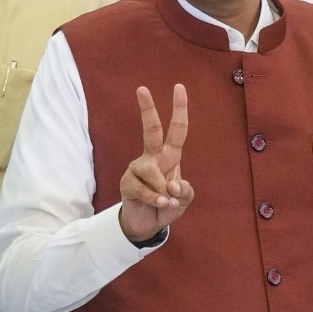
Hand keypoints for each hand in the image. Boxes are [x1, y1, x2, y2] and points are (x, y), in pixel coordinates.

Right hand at [118, 84, 193, 242]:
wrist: (148, 224)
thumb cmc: (168, 205)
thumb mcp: (184, 199)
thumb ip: (185, 191)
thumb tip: (173, 184)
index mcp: (170, 156)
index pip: (177, 129)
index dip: (179, 109)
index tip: (179, 87)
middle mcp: (153, 157)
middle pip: (150, 130)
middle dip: (147, 109)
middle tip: (141, 88)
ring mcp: (138, 169)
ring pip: (151, 171)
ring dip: (163, 189)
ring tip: (167, 201)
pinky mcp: (127, 183)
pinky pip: (143, 189)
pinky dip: (156, 199)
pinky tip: (160, 204)